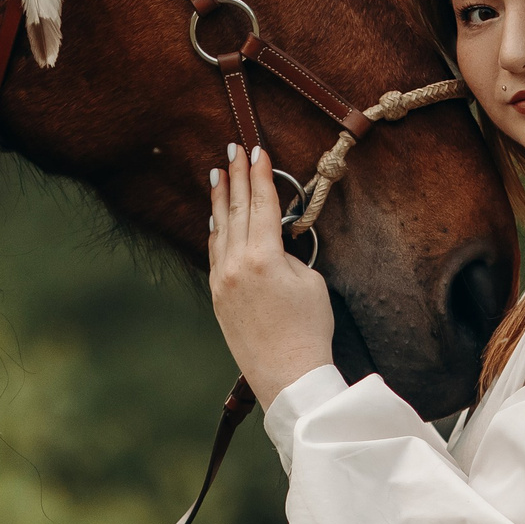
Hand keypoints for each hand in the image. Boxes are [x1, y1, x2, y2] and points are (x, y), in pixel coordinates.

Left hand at [206, 143, 336, 407]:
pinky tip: (215, 218)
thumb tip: (275, 243)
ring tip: (217, 173)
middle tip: (233, 149)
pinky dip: (216, 231)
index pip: (262, 204)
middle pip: (237, 209)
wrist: (288, 375)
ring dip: (220, 199)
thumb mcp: (310, 281)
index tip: (256, 150)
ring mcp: (222, 280)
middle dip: (236, 176)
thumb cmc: (309, 330)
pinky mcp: (217, 296)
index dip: (260, 175)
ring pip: (220, 229)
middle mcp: (236, 264)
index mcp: (264, 256)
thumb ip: (288, 254)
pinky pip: (214, 253)